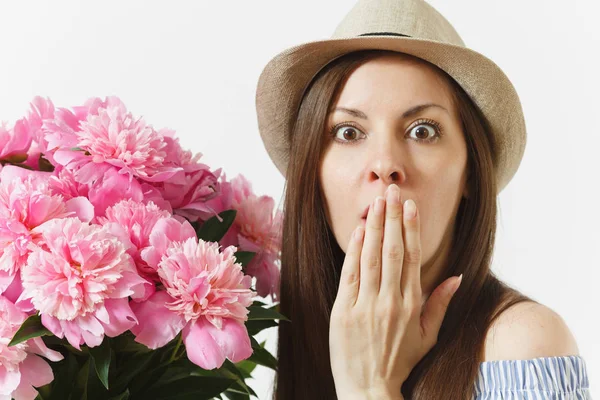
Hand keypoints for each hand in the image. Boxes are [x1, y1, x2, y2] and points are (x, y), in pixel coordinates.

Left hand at [329, 183, 462, 398]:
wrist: (369, 390)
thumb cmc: (400, 362)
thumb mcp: (428, 336)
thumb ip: (440, 304)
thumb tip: (456, 276)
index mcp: (411, 305)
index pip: (412, 258)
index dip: (411, 229)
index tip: (410, 206)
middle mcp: (390, 301)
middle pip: (391, 250)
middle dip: (392, 217)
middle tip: (392, 190)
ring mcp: (365, 306)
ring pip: (371, 257)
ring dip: (373, 226)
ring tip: (376, 202)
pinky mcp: (343, 312)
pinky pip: (350, 275)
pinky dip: (353, 251)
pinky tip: (357, 231)